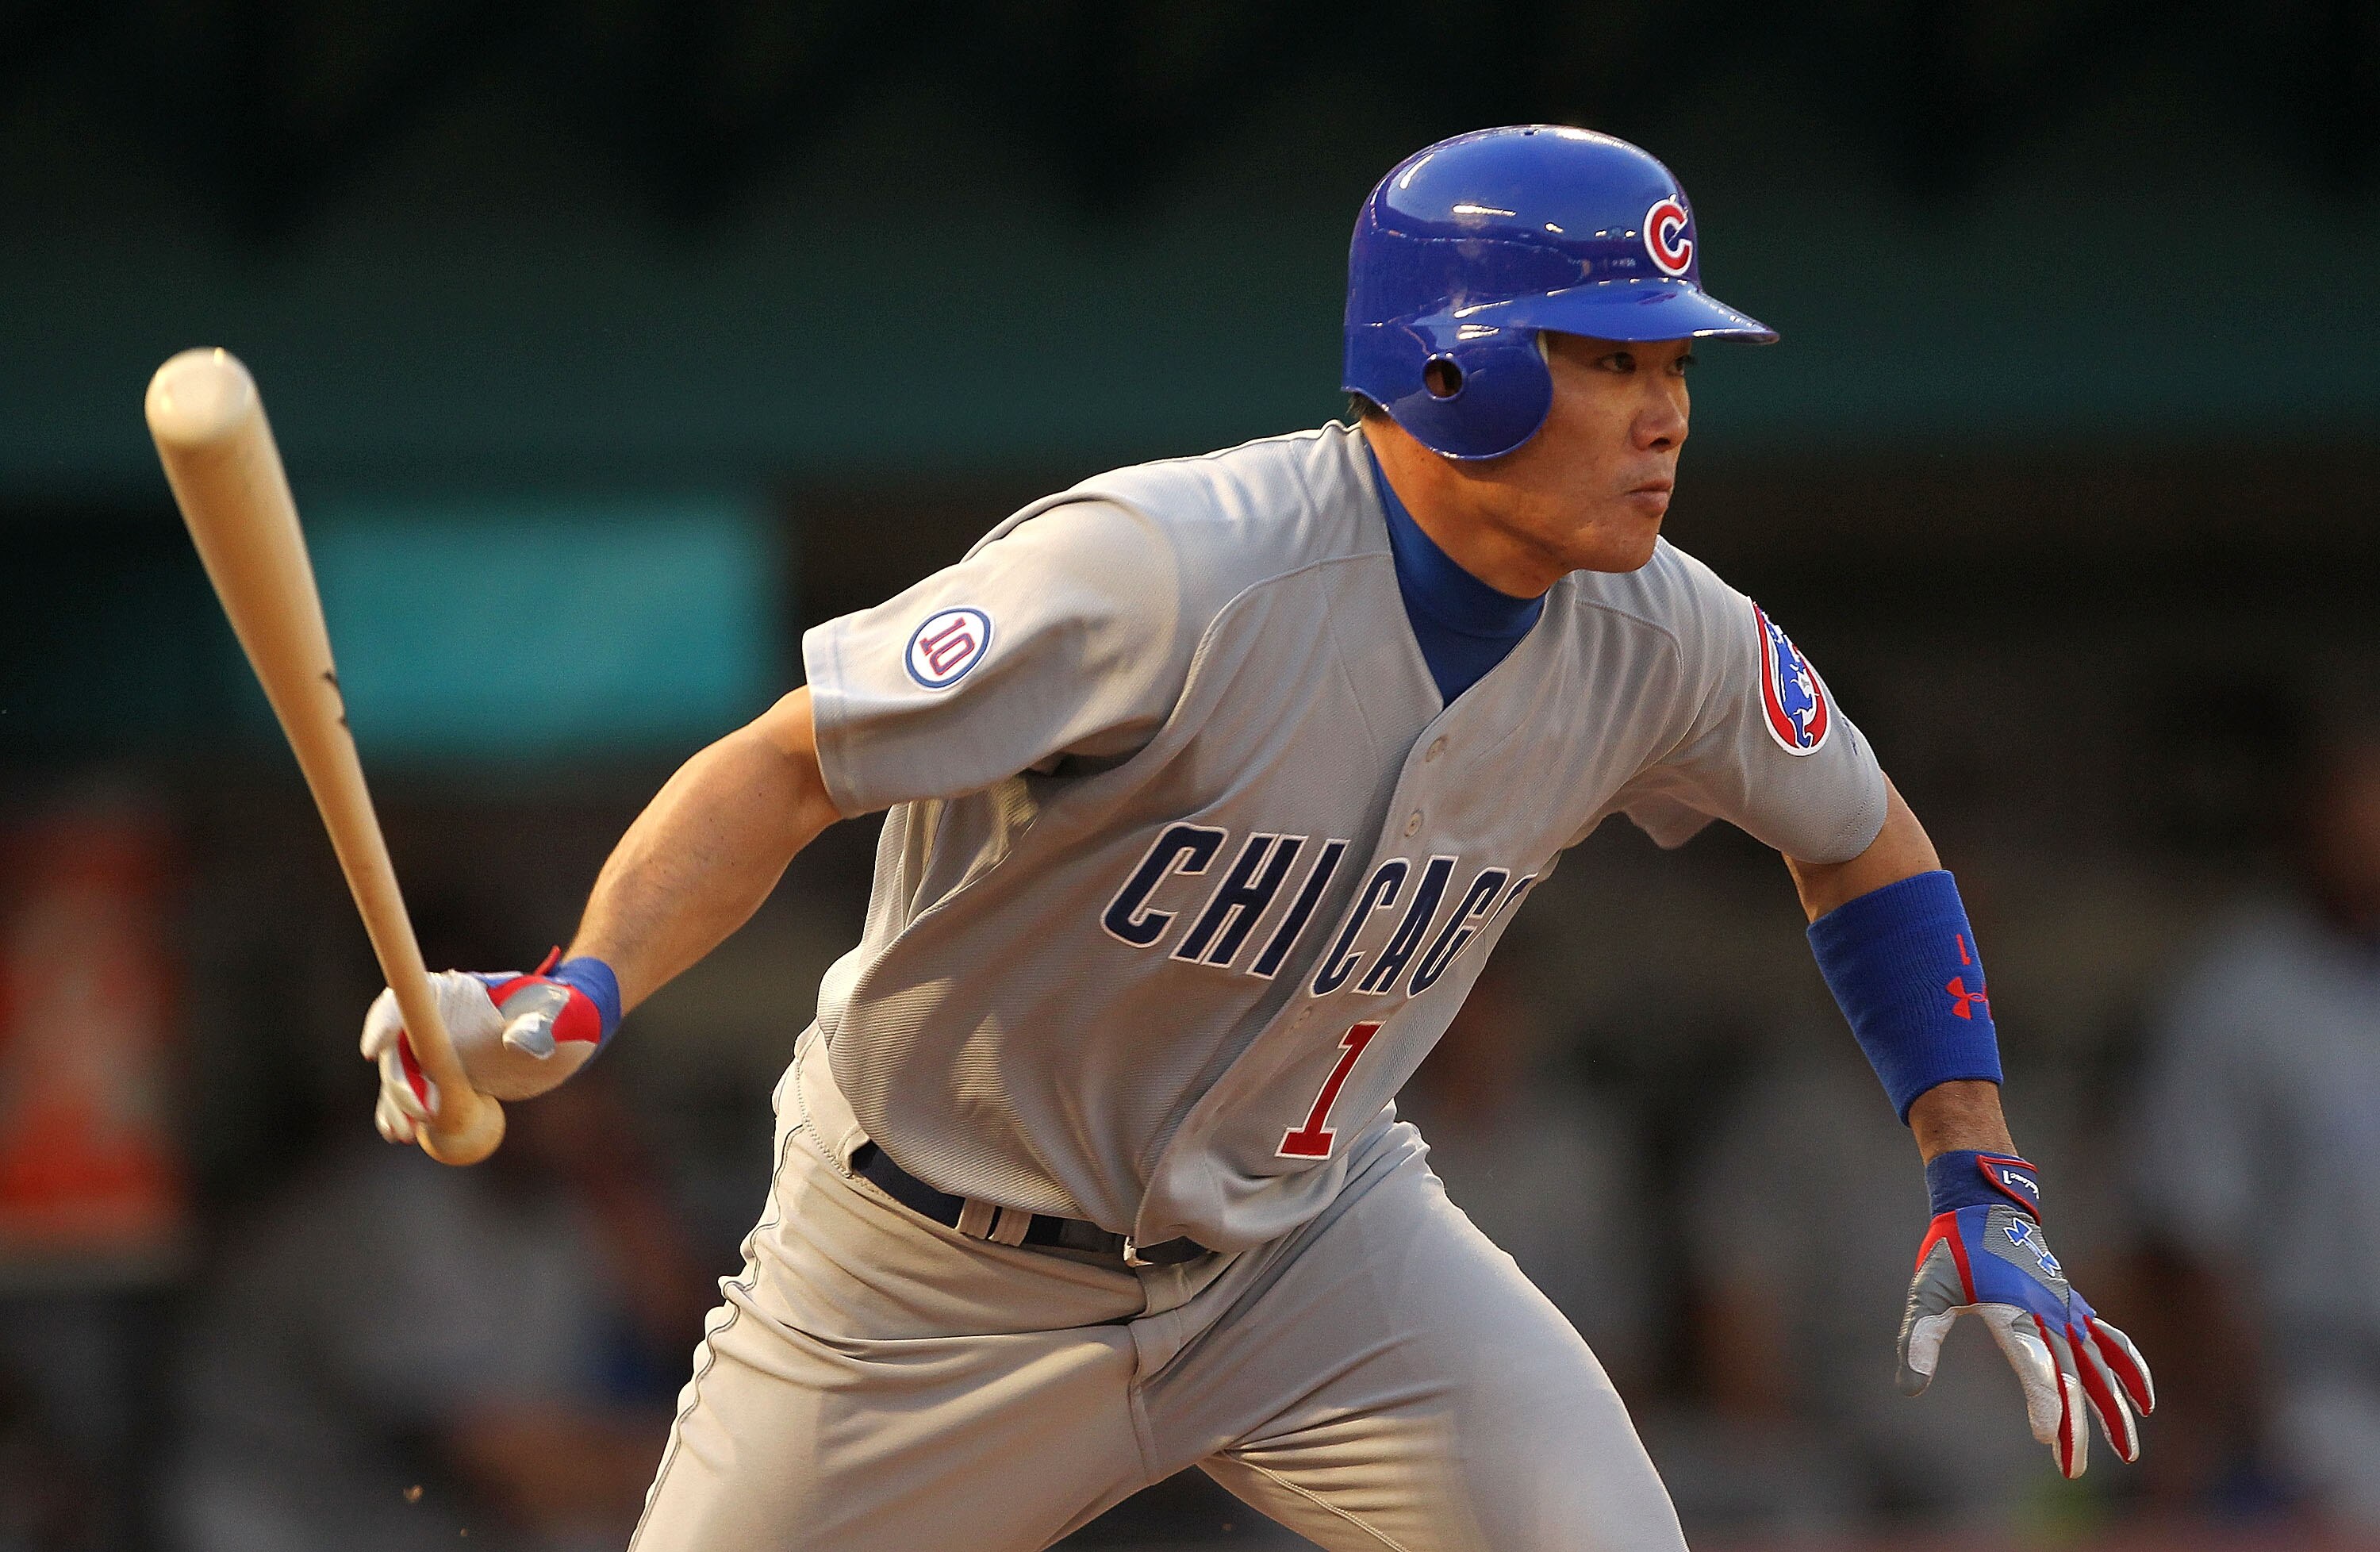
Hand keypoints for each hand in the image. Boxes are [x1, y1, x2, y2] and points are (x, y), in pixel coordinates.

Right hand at [360, 953, 616, 1144]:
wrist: (567, 1036)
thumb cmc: (564, 1015)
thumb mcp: (558, 1017)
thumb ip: (540, 1026)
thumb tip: (519, 1043)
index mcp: (453, 993)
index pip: (406, 1000)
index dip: (384, 1022)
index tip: (377, 1050)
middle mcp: (435, 1019)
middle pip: (398, 1047)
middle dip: (399, 1081)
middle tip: (423, 1113)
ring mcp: (434, 1049)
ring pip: (398, 1076)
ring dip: (396, 1105)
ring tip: (405, 1134)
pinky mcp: (440, 1077)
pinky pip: (412, 1095)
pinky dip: (403, 1114)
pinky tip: (402, 1135)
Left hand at [1896, 1153, 2153, 1477]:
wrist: (1985, 1205)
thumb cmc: (1951, 1251)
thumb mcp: (1927, 1291)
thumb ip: (1918, 1339)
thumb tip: (1910, 1389)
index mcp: (2011, 1307)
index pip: (2034, 1361)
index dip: (2043, 1398)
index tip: (2047, 1436)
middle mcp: (2047, 1310)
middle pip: (2070, 1374)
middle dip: (2075, 1425)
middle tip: (2072, 1469)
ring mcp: (2067, 1308)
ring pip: (2098, 1365)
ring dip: (2113, 1408)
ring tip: (2128, 1453)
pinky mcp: (2075, 1307)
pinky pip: (2111, 1341)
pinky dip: (2130, 1370)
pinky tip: (2143, 1402)